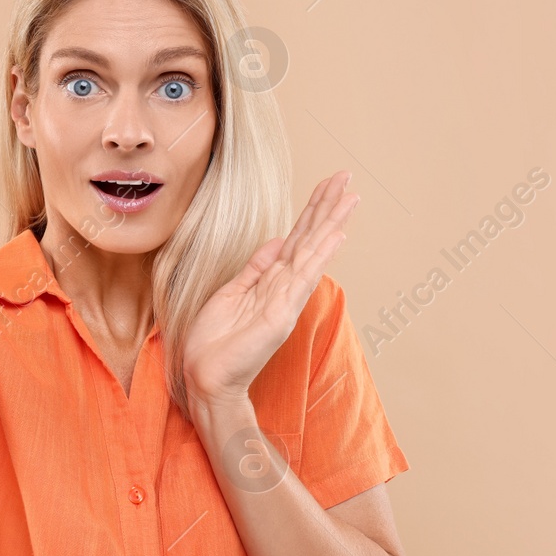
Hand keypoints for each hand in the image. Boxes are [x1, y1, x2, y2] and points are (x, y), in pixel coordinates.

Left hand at [182, 171, 358, 405]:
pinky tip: (335, 234)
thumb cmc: (214, 342)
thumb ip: (256, 268)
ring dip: (331, 223)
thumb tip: (276, 241)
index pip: (296, 238)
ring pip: (312, 252)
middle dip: (326, 207)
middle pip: (309, 238)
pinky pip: (303, 277)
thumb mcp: (232, 293)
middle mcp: (284, 287)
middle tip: (346, 177)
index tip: (327, 185)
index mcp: (271, 281)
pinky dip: (321, 254)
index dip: (311, 211)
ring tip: (350, 197)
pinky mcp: (281, 313)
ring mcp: (286, 299)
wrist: (205, 377)